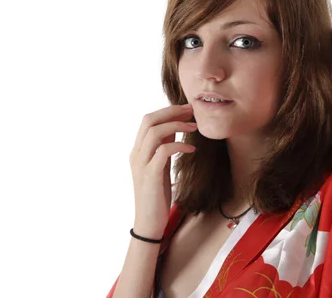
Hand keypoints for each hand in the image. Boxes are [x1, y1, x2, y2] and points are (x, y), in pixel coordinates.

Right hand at [129, 104, 196, 237]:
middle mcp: (136, 154)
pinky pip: (163, 152)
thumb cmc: (156, 195)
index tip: (187, 109)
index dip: (167, 111)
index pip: (148, 120)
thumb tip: (174, 128)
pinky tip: (191, 148)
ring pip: (154, 133)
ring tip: (194, 127)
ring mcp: (141, 164)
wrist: (148, 223)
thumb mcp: (160, 166)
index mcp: (138, 151)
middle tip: (191, 110)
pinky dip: (179, 145)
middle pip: (149, 121)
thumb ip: (163, 147)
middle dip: (171, 112)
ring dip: (176, 125)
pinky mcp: (150, 176)